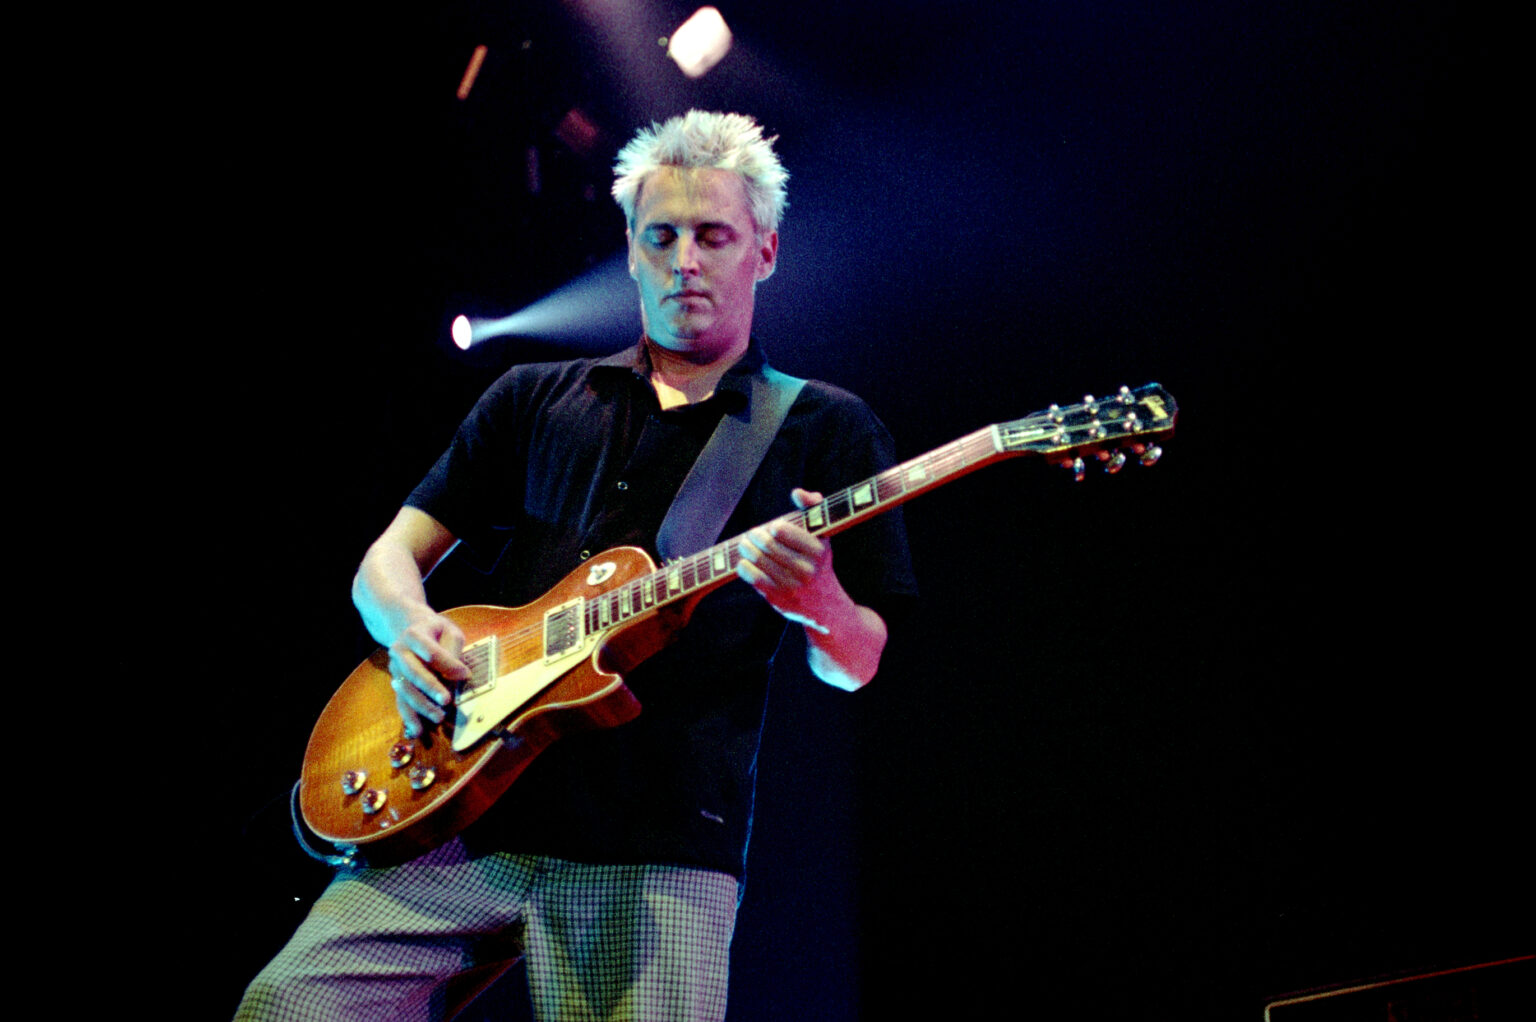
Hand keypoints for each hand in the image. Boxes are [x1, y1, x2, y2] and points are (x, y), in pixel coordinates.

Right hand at [387, 611, 469, 737]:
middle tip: (446, 700)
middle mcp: (399, 652)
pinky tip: (418, 731)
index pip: (431, 651)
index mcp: (414, 634)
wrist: (409, 629)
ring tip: (439, 718)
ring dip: (421, 705)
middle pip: (413, 671)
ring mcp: (395, 669)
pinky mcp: (396, 683)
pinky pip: (401, 701)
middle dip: (430, 687)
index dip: (448, 663)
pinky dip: (409, 717)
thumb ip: (453, 650)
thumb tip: (460, 674)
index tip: (466, 674)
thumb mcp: (449, 632)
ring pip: (405, 690)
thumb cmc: (436, 632)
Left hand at [735, 488, 848, 632]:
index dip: (773, 527)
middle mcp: (806, 570)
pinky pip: (751, 576)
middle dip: (754, 535)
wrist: (825, 605)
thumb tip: (796, 492)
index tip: (773, 528)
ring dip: (746, 548)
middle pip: (766, 544)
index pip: (782, 531)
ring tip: (745, 544)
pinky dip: (743, 566)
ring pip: (757, 559)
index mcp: (818, 551)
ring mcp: (790, 586)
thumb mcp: (823, 534)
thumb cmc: (818, 561)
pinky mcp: (777, 598)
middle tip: (752, 534)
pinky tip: (746, 561)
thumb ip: (813, 506)